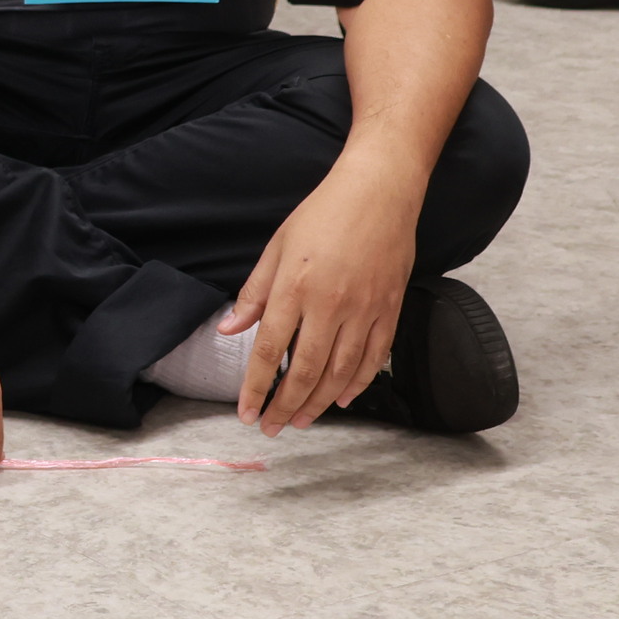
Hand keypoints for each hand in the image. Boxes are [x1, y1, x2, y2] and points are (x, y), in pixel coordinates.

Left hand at [228, 167, 419, 432]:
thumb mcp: (276, 247)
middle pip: (306, 370)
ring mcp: (364, 310)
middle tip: (271, 427)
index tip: (246, 412)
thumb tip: (228, 330)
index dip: (256, 387)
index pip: (271, 350)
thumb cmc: (322, 214)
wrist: (379, 192)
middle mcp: (330, 304)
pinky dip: (357, 383)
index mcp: (295, 287)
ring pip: (341, 372)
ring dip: (319, 402)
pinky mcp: (390, 309)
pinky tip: (341, 398)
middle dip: (286, 405)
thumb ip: (254, 294)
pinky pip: (374, 358)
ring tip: (301, 420)